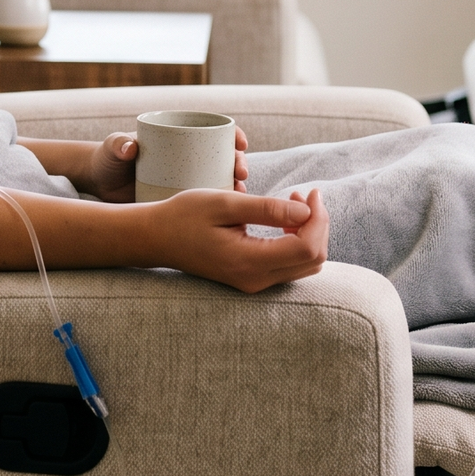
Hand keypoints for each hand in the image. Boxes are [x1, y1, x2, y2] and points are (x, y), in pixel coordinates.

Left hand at [72, 126, 250, 203]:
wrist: (100, 183)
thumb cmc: (108, 158)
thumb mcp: (113, 149)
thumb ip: (118, 145)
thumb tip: (129, 147)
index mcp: (177, 136)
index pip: (212, 130)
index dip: (232, 134)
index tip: (240, 142)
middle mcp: (186, 156)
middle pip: (222, 156)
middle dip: (238, 162)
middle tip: (241, 173)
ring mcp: (185, 177)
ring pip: (218, 178)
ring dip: (235, 185)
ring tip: (240, 193)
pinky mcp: (180, 197)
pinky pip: (206, 199)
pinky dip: (220, 203)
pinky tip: (231, 212)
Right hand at [147, 187, 326, 292]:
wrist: (156, 238)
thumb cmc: (184, 216)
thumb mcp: (224, 203)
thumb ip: (266, 209)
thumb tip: (306, 211)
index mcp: (248, 262)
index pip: (306, 249)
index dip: (318, 219)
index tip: (310, 192)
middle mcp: (255, 280)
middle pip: (313, 260)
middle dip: (317, 224)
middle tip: (302, 195)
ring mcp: (254, 283)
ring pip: (305, 265)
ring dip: (309, 233)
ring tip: (292, 204)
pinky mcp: (252, 279)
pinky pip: (291, 266)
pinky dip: (297, 241)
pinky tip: (284, 220)